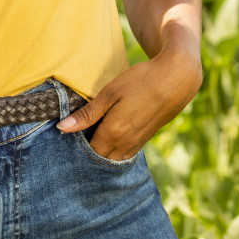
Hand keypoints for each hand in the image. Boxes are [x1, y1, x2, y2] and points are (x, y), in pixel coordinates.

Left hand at [56, 47, 202, 161]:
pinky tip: (107, 137)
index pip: (87, 152)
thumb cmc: (141, 81)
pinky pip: (123, 155)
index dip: (75, 147)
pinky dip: (113, 151)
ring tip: (90, 137)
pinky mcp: (144, 140)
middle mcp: (125, 144)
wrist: (176, 79)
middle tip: (75, 139)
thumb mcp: (110, 93)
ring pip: (112, 160)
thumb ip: (86, 114)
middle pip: (99, 160)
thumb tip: (62, 128)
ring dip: (100, 153)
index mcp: (113, 133)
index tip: (66, 136)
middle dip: (86, 154)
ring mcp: (136, 144)